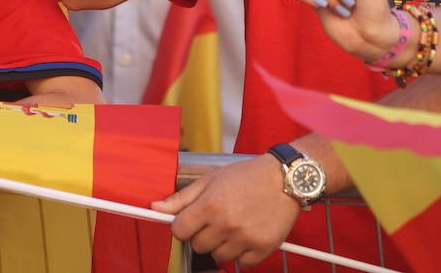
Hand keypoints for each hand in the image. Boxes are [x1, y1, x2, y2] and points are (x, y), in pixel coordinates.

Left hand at [151, 153, 299, 265]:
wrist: (283, 179)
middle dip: (201, 235)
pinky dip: (242, 253)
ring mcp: (245, 238)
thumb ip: (181, 198)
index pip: (179, 231)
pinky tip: (246, 235)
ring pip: (218, 256)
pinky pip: (242, 263)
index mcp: (210, 206)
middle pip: (197, 246)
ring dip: (221, 245)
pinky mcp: (263, 248)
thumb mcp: (209, 180)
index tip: (189, 222)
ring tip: (232, 226)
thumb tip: (156, 208)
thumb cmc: (246, 177)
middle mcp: (226, 224)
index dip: (181, 226)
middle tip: (214, 221)